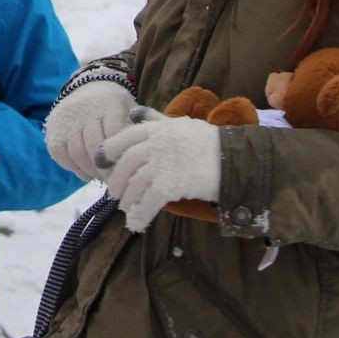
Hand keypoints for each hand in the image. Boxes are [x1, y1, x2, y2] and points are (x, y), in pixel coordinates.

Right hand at [45, 80, 134, 180]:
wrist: (89, 86)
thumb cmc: (116, 106)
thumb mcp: (130, 109)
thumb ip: (135, 129)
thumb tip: (135, 157)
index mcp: (109, 102)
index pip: (114, 134)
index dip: (120, 157)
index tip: (126, 170)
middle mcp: (85, 108)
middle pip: (95, 146)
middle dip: (105, 169)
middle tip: (114, 181)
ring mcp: (66, 117)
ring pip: (78, 153)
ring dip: (91, 171)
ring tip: (102, 179)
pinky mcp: (53, 127)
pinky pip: (61, 154)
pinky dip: (75, 169)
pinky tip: (87, 173)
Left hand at [99, 116, 223, 232]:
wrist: (235, 159)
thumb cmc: (209, 143)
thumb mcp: (181, 124)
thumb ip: (156, 120)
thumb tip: (136, 113)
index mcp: (158, 128)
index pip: (124, 137)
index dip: (109, 152)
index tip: (103, 164)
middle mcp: (157, 143)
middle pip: (126, 163)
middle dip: (117, 181)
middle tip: (114, 194)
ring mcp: (163, 163)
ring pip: (134, 184)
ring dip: (127, 200)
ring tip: (126, 209)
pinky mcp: (171, 184)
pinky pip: (148, 202)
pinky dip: (140, 215)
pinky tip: (137, 224)